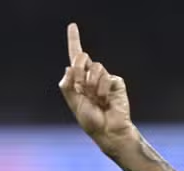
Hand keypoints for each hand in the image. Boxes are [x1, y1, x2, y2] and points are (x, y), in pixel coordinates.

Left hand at [58, 22, 136, 152]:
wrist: (108, 130)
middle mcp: (91, 77)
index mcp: (79, 81)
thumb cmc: (90, 120)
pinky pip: (105, 77)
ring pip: (94, 66)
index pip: (75, 58)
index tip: (72, 26)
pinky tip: (105, 101)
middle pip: (81, 57)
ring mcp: (104, 78)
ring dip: (91, 84)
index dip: (74, 41)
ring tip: (96, 99)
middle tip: (82, 88)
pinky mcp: (115, 81)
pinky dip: (102, 90)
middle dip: (79, 70)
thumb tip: (69, 66)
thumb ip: (67, 85)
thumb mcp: (73, 103)